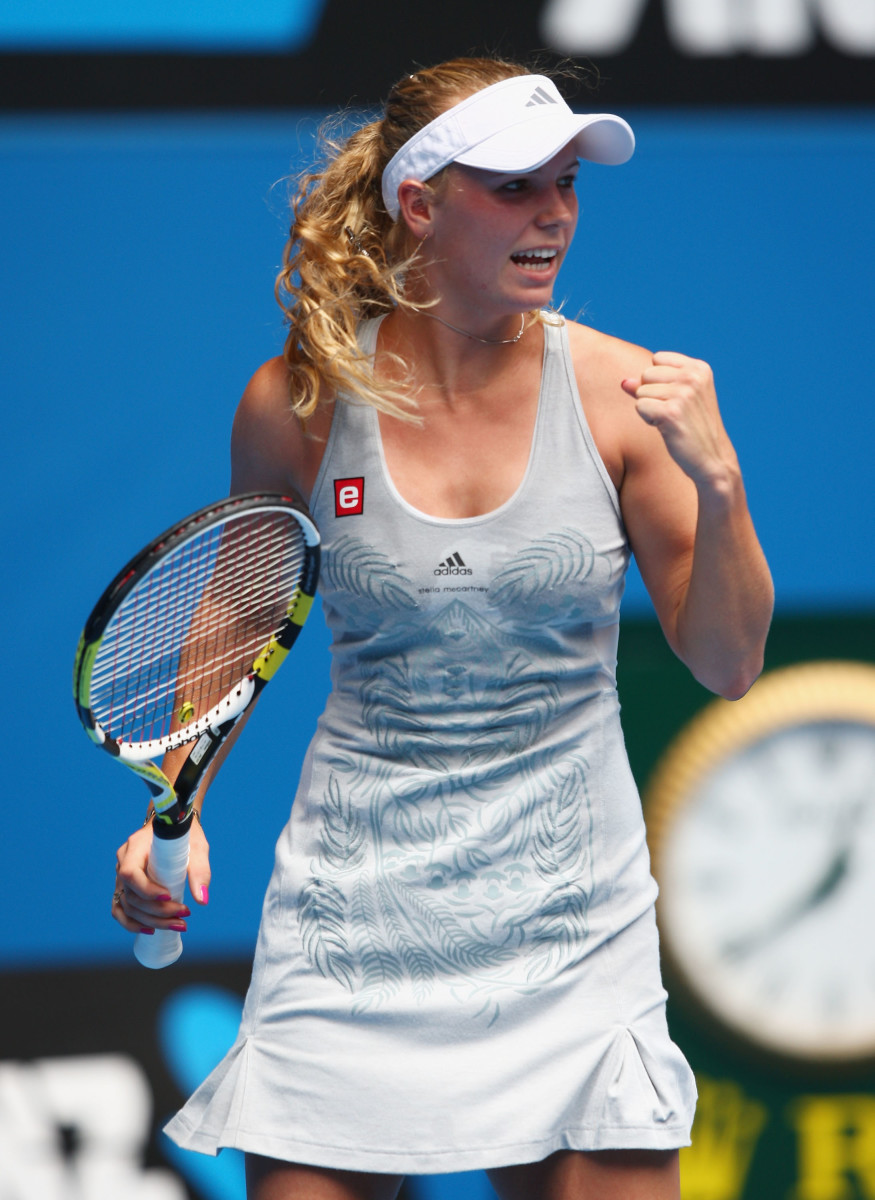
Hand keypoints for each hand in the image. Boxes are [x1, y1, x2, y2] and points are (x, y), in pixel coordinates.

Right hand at [112, 814, 210, 934]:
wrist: (174, 826)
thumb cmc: (185, 835)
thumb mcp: (197, 847)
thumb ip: (199, 871)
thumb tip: (202, 900)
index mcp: (135, 846)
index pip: (130, 873)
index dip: (146, 890)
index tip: (169, 896)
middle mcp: (123, 861)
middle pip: (131, 894)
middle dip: (157, 911)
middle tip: (185, 914)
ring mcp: (121, 875)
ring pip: (127, 905)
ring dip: (151, 921)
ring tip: (178, 925)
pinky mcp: (125, 886)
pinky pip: (120, 908)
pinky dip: (132, 923)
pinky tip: (151, 930)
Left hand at [622, 351, 736, 487]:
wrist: (712, 458)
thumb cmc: (692, 428)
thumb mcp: (677, 399)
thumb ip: (651, 385)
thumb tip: (624, 382)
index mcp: (699, 368)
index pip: (657, 359)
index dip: (658, 381)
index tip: (676, 398)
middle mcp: (693, 376)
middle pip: (647, 374)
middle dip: (652, 394)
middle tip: (673, 412)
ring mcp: (683, 393)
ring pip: (641, 391)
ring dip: (650, 409)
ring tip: (671, 421)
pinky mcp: (671, 412)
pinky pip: (640, 406)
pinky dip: (648, 419)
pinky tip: (667, 428)